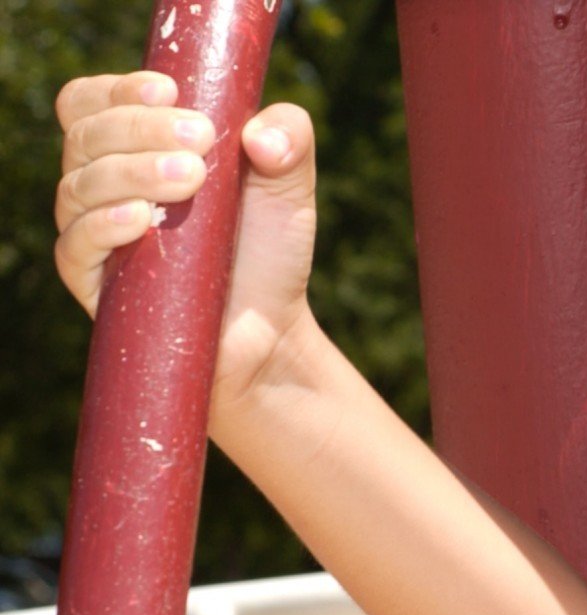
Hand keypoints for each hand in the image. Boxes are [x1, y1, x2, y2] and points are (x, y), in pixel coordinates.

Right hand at [54, 70, 323, 407]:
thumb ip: (291, 139)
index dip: (121, 90)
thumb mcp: (291, 186)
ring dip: (132, 172)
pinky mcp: (95, 284)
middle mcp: (104, 184)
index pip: (96, 102)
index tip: (171, 91)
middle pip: (86, 135)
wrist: (272, 332)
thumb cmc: (270, 251)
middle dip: (140, 128)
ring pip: (79, 185)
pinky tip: (140, 219)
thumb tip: (260, 136)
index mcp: (135, 149)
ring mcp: (94, 233)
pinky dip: (103, 225)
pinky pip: (75, 246)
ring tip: (192, 179)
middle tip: (201, 140)